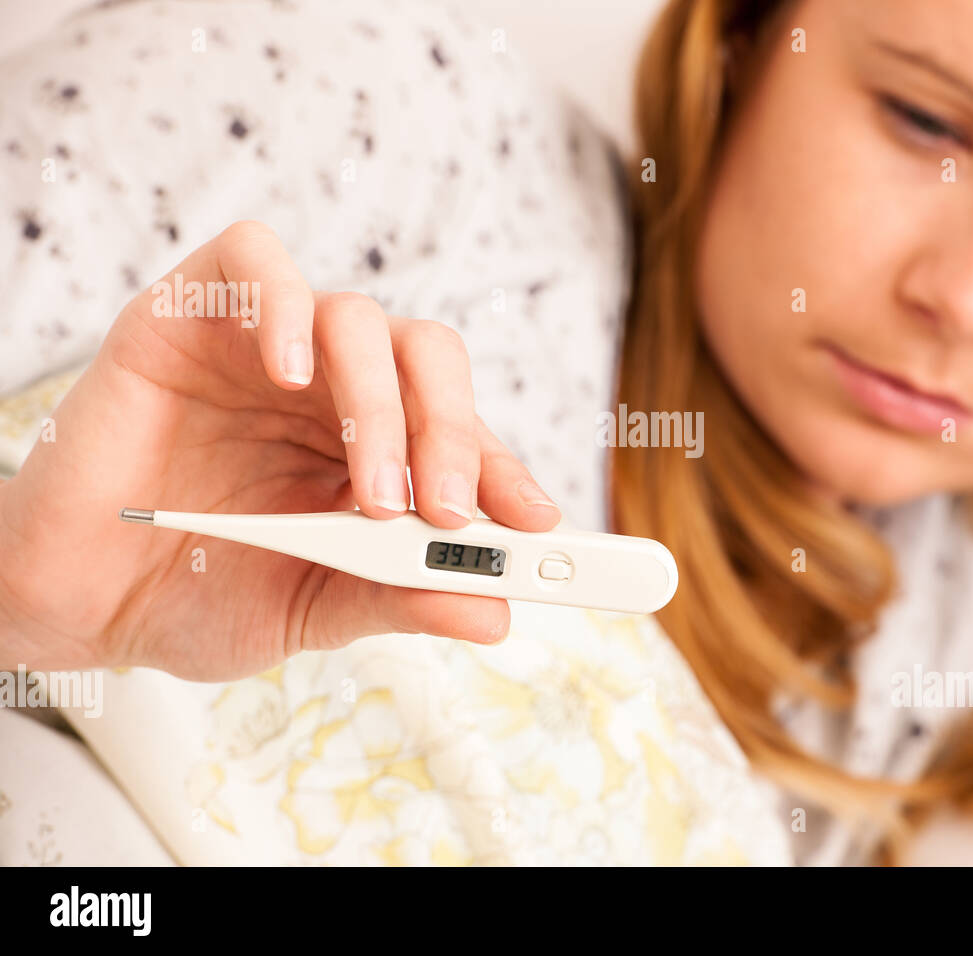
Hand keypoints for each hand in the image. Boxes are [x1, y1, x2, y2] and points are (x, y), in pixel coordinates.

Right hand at [0, 221, 560, 679]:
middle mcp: (330, 391)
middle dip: (455, 435)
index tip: (536, 522)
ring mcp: (266, 347)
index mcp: (370, 450)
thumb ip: (398, 599)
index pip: (460, 434)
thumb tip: (494, 613)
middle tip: (450, 511)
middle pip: (428, 361)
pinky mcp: (192, 314)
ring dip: (383, 405)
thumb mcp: (313, 609)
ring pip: (358, 318)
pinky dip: (286, 304)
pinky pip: (255, 261)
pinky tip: (291, 375)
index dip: (504, 469)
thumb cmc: (193, 594)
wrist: (75, 600)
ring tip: (374, 492)